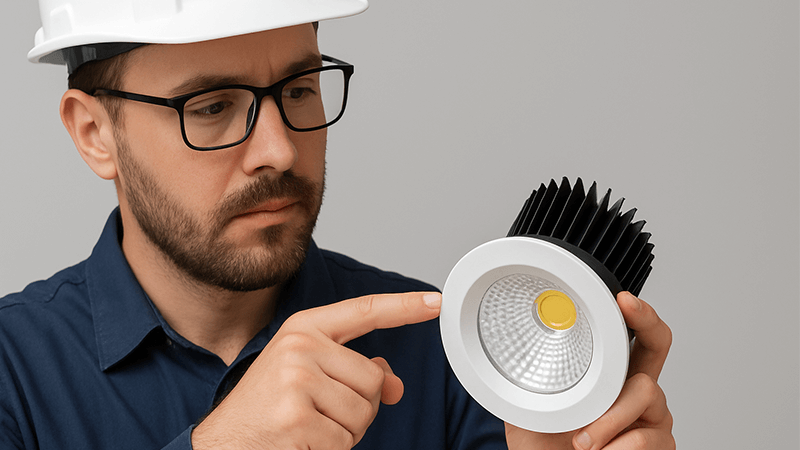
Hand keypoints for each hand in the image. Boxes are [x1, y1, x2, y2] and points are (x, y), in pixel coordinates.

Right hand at [192, 291, 441, 449]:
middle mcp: (300, 347)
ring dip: (344, 432)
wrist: (221, 442)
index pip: (364, 312)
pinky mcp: (297, 416)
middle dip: (358, 407)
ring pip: (364, 413)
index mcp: (303, 329)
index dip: (404, 307)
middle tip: (319, 413)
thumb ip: (350, 370)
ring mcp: (297, 380)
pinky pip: (344, 441)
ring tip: (308, 426)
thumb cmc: (265, 408)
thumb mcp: (305, 375)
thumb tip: (395, 382)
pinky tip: (301, 442)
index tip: (434, 302)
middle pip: (374, 379)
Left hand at [505, 292, 673, 449]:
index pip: (627, 336)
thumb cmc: (547, 447)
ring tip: (582, 442)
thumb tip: (505, 355)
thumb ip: (529, 383)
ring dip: (607, 419)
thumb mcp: (532, 411)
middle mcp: (636, 391)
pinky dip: (615, 449)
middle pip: (657, 343)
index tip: (622, 299)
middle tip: (624, 311)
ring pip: (644, 393)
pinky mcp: (661, 446)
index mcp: (608, 377)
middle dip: (645, 320)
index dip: (633, 312)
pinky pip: (644, 437)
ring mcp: (653, 417)